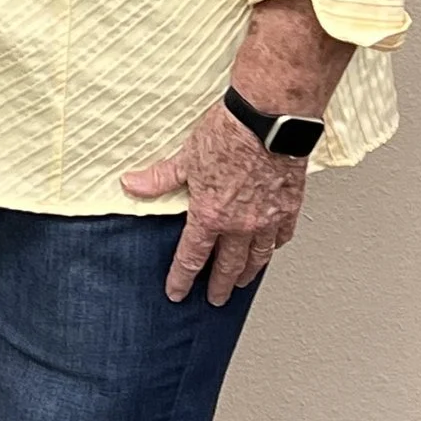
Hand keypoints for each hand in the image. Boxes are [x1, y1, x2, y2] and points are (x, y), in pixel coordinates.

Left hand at [122, 104, 310, 304]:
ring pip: (258, 257)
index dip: (181, 278)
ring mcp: (268, 219)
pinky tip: (271, 249)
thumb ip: (160, 178)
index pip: (191, 257)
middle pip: (227, 266)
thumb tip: (131, 184)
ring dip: (247, 273)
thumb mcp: (185, 157)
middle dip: (218, 286)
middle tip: (215, 299)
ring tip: (241, 283)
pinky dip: (274, 247)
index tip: (177, 292)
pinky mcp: (289, 207)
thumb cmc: (229, 134)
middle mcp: (240, 225)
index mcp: (210, 215)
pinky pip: (282, 236)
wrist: (269, 120)